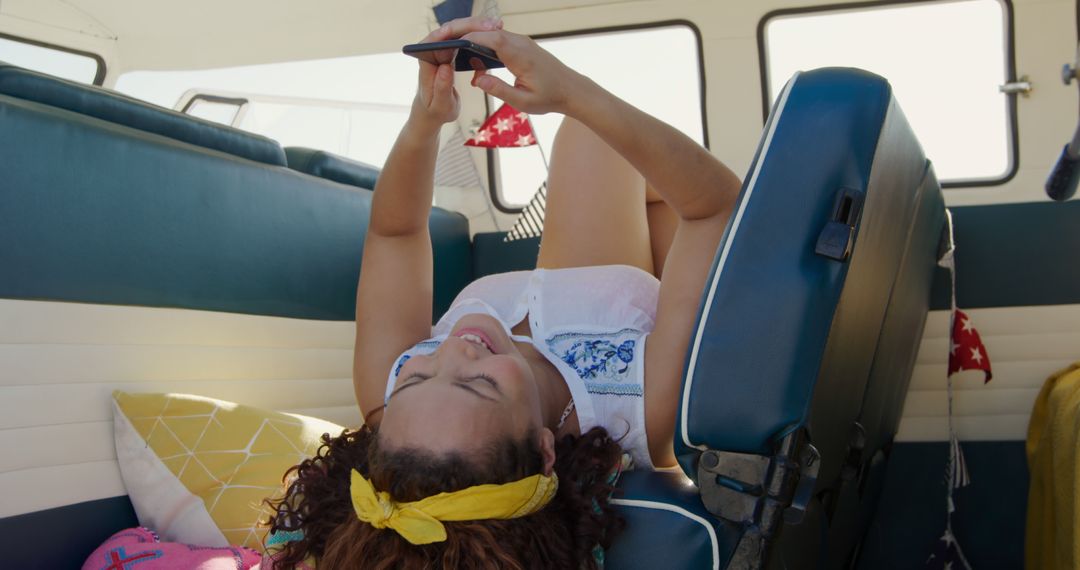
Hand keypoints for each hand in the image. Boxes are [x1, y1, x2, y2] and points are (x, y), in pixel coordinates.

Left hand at [410, 17, 503, 133]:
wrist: (434, 110)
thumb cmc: (435, 110)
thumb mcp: (440, 104)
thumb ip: (441, 87)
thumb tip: (445, 67)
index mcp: (426, 61)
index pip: (435, 39)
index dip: (453, 31)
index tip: (471, 31)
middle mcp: (433, 51)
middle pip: (451, 30)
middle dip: (472, 25)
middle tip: (493, 26)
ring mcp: (443, 50)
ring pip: (460, 32)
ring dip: (479, 28)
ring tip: (497, 26)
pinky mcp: (453, 52)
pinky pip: (466, 39)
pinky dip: (480, 36)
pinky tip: (495, 35)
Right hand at [462, 30, 581, 114]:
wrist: (570, 90)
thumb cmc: (549, 97)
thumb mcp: (523, 102)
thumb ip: (500, 90)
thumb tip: (478, 80)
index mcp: (522, 56)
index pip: (493, 38)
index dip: (473, 39)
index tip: (455, 45)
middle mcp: (522, 44)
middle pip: (490, 33)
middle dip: (470, 39)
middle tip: (452, 51)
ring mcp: (523, 42)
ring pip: (494, 36)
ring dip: (478, 44)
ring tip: (466, 62)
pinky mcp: (523, 45)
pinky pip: (501, 41)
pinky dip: (488, 47)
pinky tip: (481, 64)